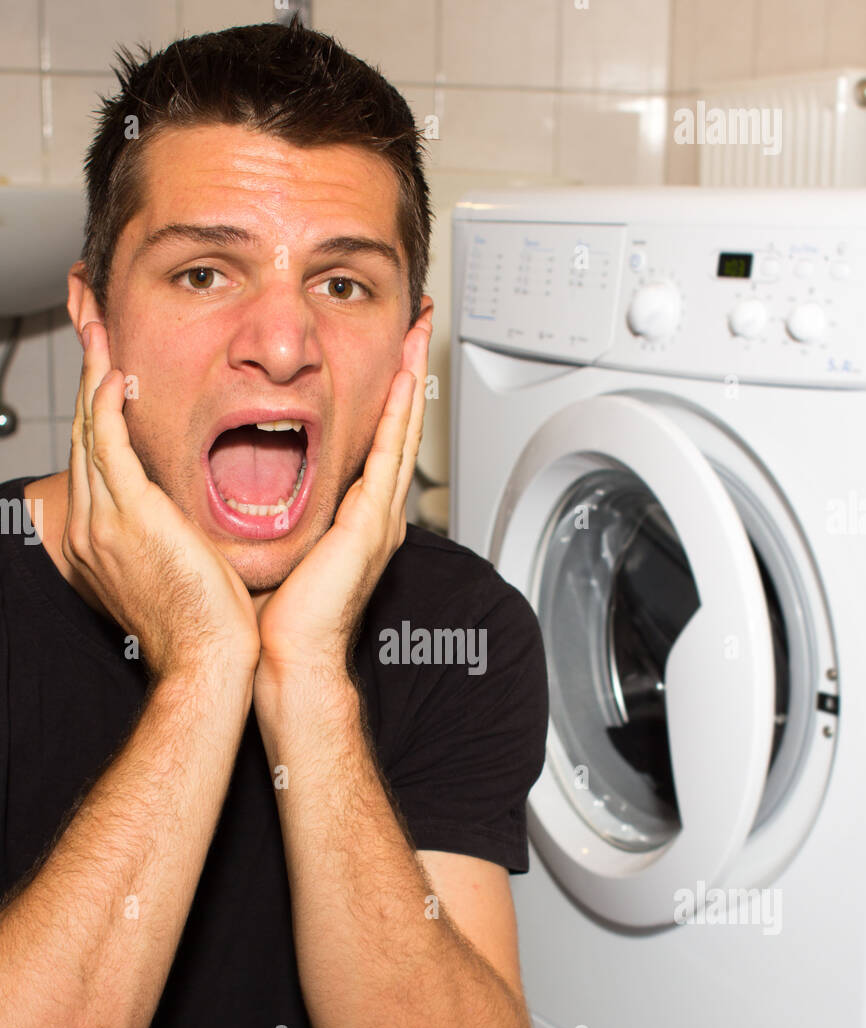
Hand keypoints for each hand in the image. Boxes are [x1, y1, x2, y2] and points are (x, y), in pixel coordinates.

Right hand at [63, 322, 261, 683]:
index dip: (95, 408)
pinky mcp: (127, 515)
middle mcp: (91, 526)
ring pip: (88, 430)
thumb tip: (183, 512)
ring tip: (99, 331)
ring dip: (92, 375)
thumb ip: (168, 531)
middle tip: (92, 329)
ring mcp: (103, 519)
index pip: (94, 457)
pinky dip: (104, 405)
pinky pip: (106, 443)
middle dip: (85, 378)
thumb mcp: (179, 566)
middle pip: (81, 434)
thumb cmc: (205, 623)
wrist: (206, 660)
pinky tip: (112, 372)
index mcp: (100, 538)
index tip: (104, 370)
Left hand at [253, 308, 432, 688]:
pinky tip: (401, 378)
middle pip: (399, 427)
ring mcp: (380, 517)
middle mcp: (377, 515)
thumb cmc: (281, 619)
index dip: (385, 397)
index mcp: (357, 521)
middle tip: (416, 323)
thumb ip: (277, 514)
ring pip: (401, 431)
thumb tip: (242, 486)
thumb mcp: (280, 549)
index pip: (377, 444)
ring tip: (417, 332)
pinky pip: (388, 454)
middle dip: (408, 372)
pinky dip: (397, 413)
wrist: (292, 659)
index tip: (386, 356)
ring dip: (409, 378)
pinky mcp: (371, 522)